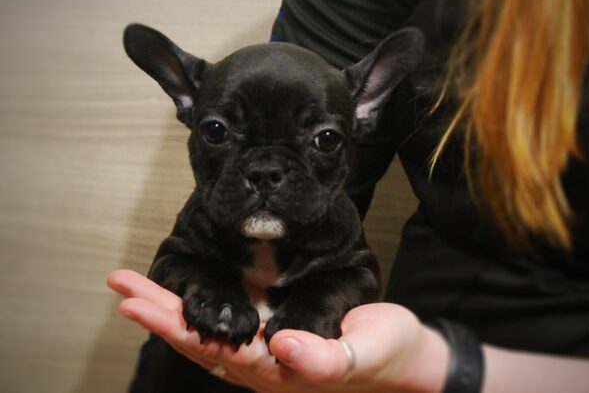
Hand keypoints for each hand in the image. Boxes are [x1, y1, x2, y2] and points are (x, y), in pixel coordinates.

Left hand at [107, 269, 448, 392]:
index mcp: (280, 371)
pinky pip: (224, 327)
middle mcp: (264, 366)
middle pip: (199, 341)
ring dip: (169, 311)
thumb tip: (280, 343)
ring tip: (136, 290)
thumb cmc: (386, 354)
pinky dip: (197, 311)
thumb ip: (325, 356)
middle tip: (121, 285)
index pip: (216, 348)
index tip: (138, 303)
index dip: (175, 326)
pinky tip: (181, 302)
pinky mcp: (273, 340)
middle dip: (157, 313)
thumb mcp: (365, 353)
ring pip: (206, 333)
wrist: (400, 360)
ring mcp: (265, 355)